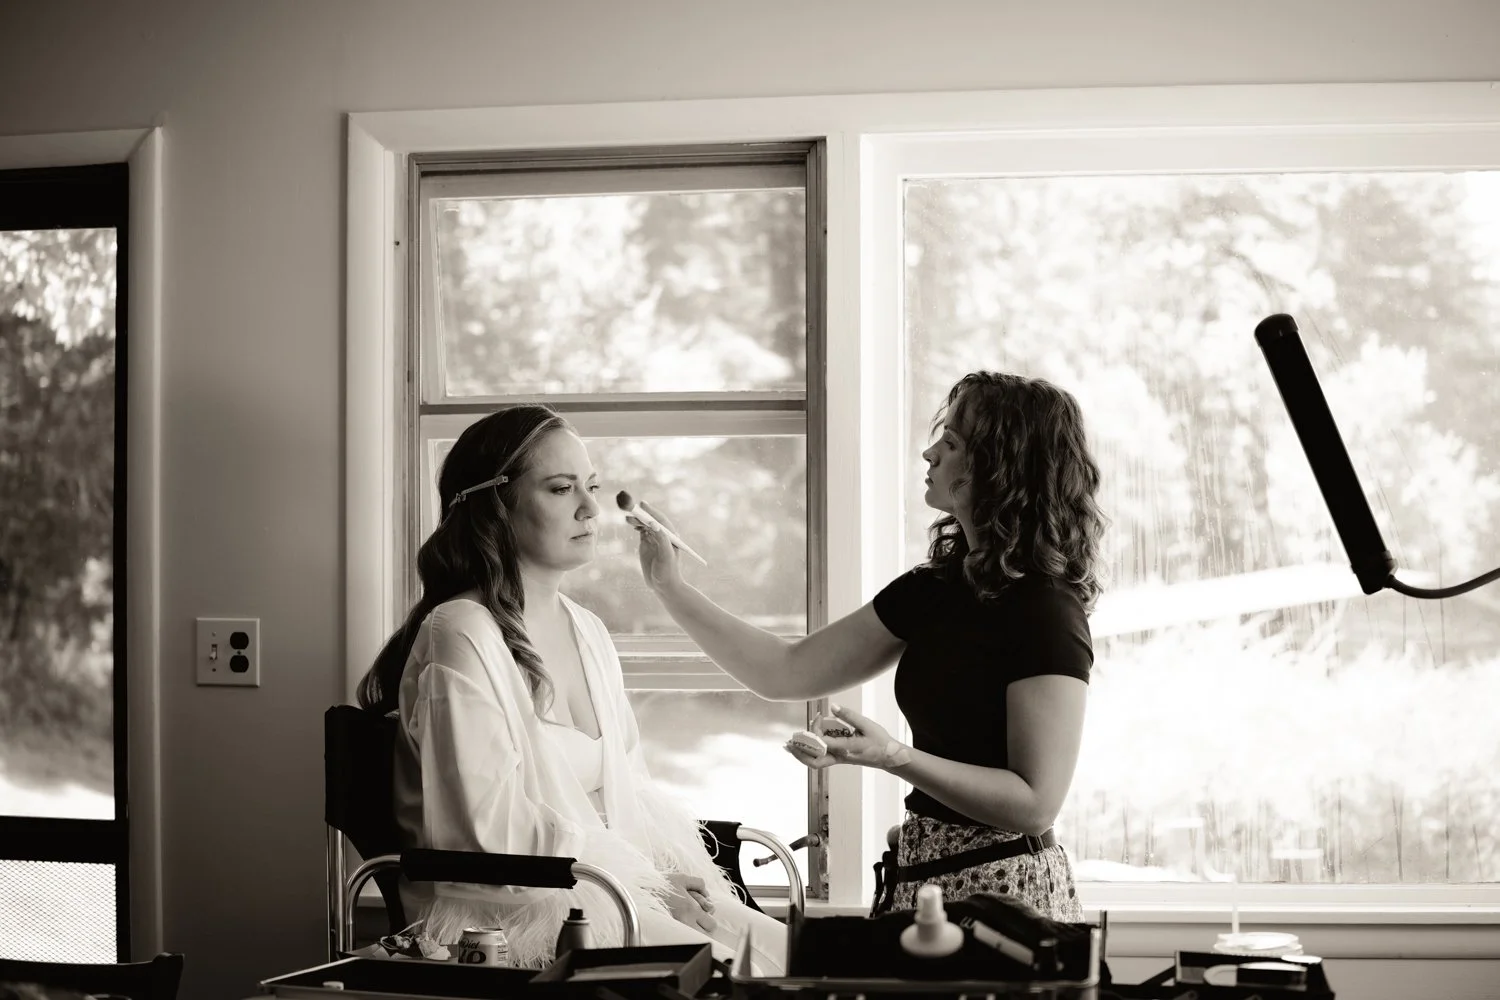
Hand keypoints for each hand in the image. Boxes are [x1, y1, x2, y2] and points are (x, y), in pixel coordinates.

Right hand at [628, 500, 683, 593]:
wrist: (663, 585)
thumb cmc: (668, 572)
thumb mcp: (666, 556)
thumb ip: (661, 539)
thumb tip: (654, 524)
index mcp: (670, 536)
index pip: (660, 520)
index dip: (651, 511)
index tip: (642, 505)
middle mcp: (662, 535)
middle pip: (651, 520)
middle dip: (641, 514)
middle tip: (631, 509)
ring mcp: (654, 539)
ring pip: (645, 525)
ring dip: (637, 520)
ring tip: (628, 518)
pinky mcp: (646, 544)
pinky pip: (641, 531)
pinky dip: (636, 526)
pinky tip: (631, 523)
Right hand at [662, 872, 716, 932]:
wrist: (642, 891)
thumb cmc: (662, 884)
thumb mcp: (682, 878)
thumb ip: (699, 883)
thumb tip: (708, 895)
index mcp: (691, 908)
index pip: (711, 924)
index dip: (710, 920)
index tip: (705, 914)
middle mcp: (685, 921)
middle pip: (705, 935)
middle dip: (704, 928)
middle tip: (698, 920)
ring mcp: (676, 927)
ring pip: (694, 938)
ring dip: (695, 931)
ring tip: (688, 922)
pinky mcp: (668, 929)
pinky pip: (682, 937)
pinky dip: (684, 932)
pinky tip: (679, 922)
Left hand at [783, 704, 912, 770]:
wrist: (890, 758)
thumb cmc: (880, 741)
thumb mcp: (867, 725)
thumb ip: (849, 715)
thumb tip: (832, 706)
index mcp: (846, 748)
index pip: (823, 742)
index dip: (815, 730)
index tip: (818, 716)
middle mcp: (840, 757)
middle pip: (814, 761)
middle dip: (799, 753)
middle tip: (788, 743)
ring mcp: (840, 760)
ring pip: (816, 763)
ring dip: (803, 755)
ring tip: (791, 746)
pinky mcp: (841, 759)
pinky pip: (822, 759)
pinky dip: (811, 754)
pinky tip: (806, 745)